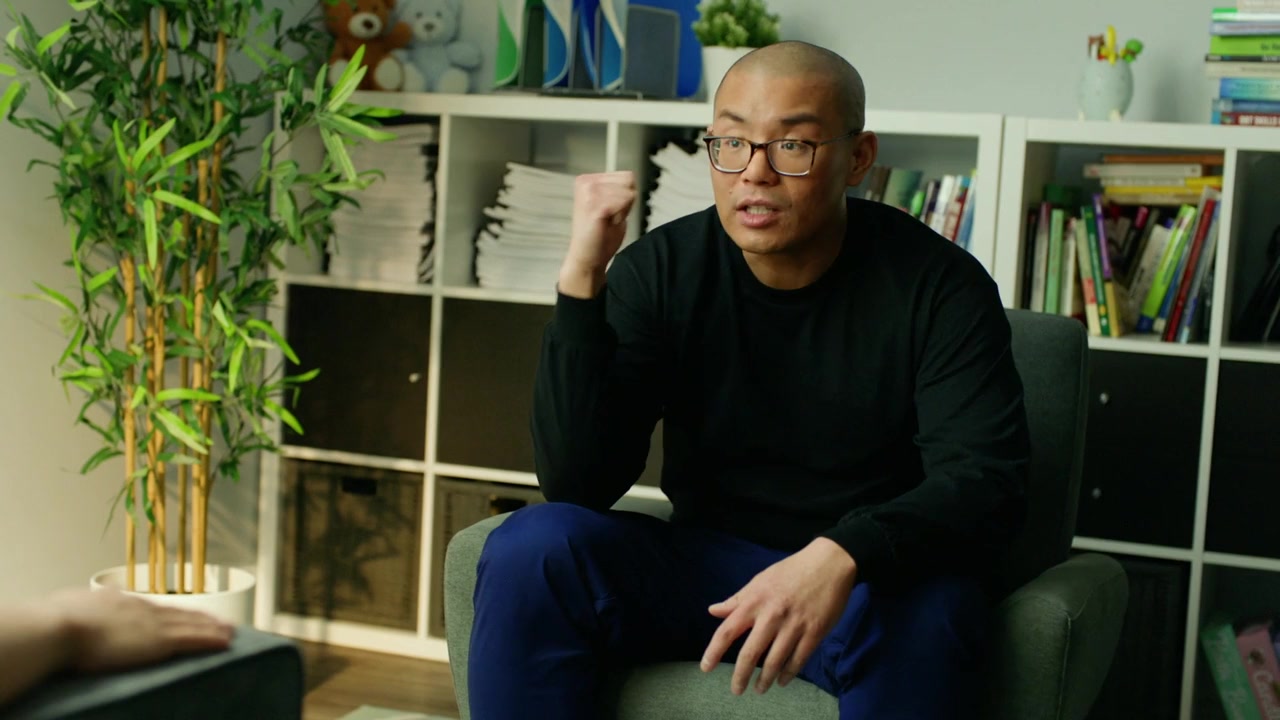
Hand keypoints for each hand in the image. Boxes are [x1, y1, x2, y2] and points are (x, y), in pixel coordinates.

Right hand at [47, 587, 233, 673]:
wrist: (60, 627)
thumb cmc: (56, 620)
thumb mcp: (72, 605)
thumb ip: (84, 606)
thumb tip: (81, 606)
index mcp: (121, 601)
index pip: (155, 608)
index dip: (173, 612)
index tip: (186, 614)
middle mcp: (142, 608)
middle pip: (180, 613)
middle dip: (202, 617)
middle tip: (221, 621)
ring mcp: (152, 623)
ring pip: (192, 625)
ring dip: (213, 628)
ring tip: (230, 631)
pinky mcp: (159, 641)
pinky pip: (193, 639)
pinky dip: (211, 640)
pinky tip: (226, 641)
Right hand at [559, 171, 635, 298]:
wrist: (586, 258)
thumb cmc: (599, 235)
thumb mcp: (610, 204)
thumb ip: (618, 190)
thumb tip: (632, 178)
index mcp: (587, 180)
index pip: (626, 176)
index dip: (625, 197)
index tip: (609, 211)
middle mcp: (585, 182)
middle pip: (629, 181)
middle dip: (625, 202)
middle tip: (608, 218)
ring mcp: (589, 192)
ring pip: (628, 193)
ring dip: (622, 210)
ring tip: (606, 222)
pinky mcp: (595, 205)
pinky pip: (625, 202)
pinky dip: (621, 216)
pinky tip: (607, 224)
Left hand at [700, 538, 856, 695]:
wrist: (829, 563)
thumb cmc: (791, 571)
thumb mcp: (760, 580)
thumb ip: (737, 599)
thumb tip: (713, 611)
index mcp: (755, 600)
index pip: (728, 630)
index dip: (714, 651)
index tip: (706, 667)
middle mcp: (772, 615)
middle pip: (750, 653)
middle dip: (741, 675)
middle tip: (736, 690)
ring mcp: (794, 625)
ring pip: (775, 661)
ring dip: (765, 679)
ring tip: (759, 689)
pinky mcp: (815, 632)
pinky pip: (798, 659)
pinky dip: (788, 674)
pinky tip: (782, 681)